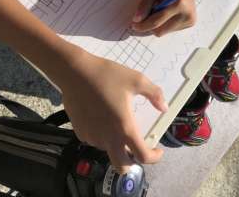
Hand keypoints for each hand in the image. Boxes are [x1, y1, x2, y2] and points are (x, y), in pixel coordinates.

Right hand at [60, 49, 166, 173]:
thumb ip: (154, 94)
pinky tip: (101, 118)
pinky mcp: (80, 132)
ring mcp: (92, 137)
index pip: (142, 156)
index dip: (154, 157)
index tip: (157, 150)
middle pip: (122, 166)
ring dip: (116, 144)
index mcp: (124, 128)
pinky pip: (95, 140)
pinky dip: (102, 136)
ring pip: (108, 150)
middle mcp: (108, 138)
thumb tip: (164, 108)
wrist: (75, 72)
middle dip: (132, 162)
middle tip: (136, 147)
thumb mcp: (136, 80)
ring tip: (116, 123)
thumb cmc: (107, 75)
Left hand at [132, 0, 199, 36]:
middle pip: (160, 31)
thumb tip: (136, 20)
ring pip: (165, 31)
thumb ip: (145, 4)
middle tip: (148, 10)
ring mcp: (190, 20)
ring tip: (161, 5)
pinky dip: (165, 22)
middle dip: (150, 23)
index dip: (142, 25)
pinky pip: (171, 29)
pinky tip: (168, 9)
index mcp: (178, 5)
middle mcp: (187, 15)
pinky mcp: (191, 22)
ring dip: (158, 22)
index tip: (133, 25)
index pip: (156, 22)